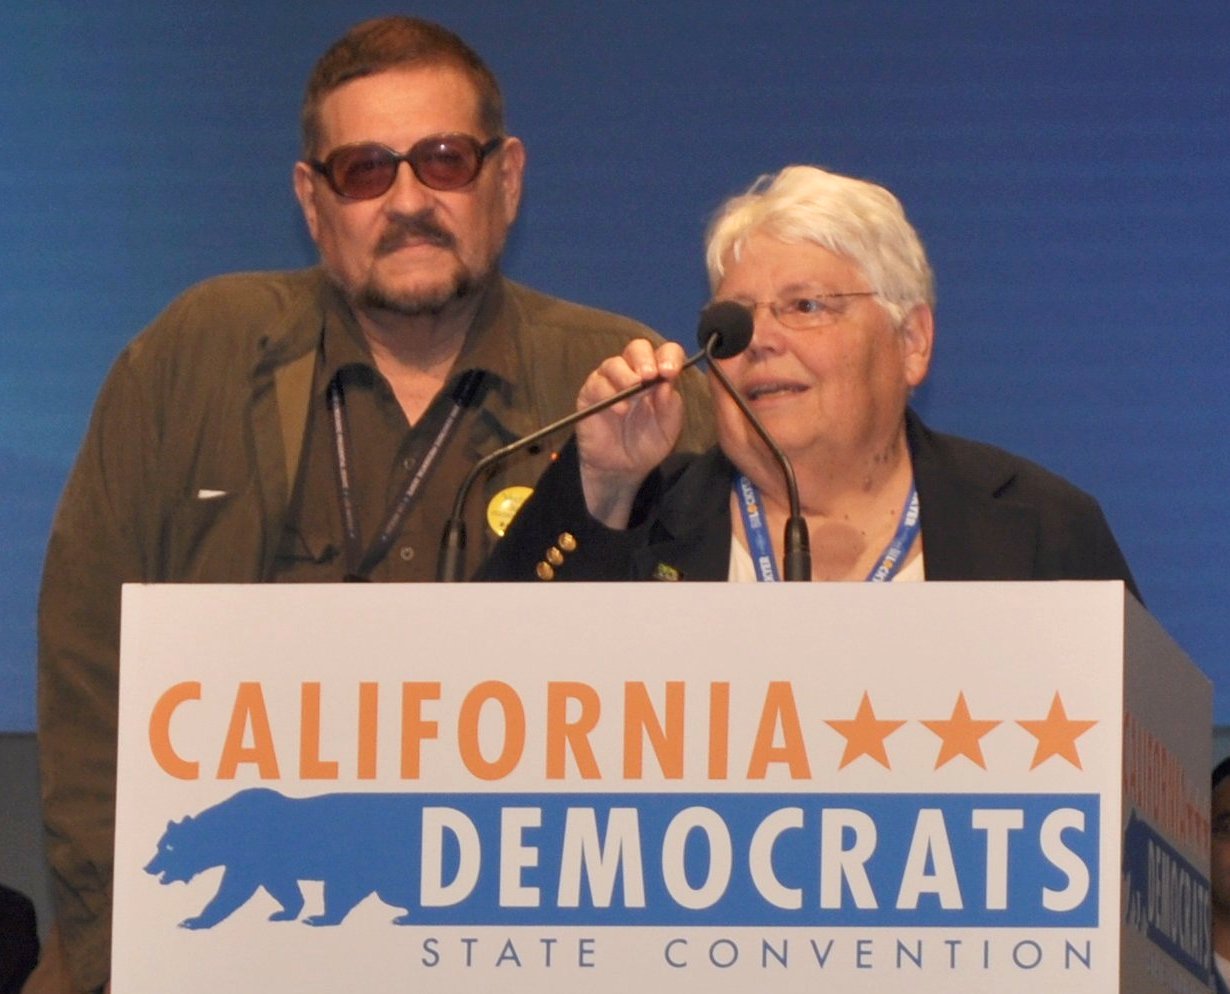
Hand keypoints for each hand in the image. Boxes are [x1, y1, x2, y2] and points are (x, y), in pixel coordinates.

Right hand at [576, 338, 685, 527]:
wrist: (622, 468)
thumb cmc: (647, 444)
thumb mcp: (668, 428)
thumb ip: (671, 406)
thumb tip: (668, 382)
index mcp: (657, 376)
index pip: (665, 352)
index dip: (669, 356)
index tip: (670, 373)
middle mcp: (633, 373)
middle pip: (637, 348)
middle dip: (644, 359)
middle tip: (649, 376)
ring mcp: (610, 381)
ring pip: (614, 363)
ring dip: (625, 375)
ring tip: (633, 392)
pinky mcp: (590, 394)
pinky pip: (596, 384)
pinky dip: (608, 393)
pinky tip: (620, 410)